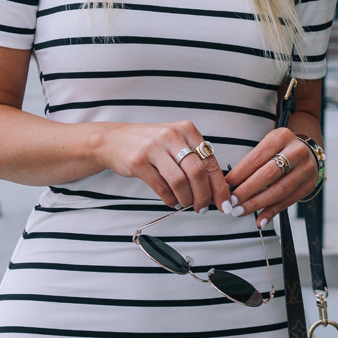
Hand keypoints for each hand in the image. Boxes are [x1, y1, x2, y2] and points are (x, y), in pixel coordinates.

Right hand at [97, 120, 232, 212]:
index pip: (210, 161)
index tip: (224, 202)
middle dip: (204, 196)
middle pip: (197, 172)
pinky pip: (161, 187)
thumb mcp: (175, 141)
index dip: (219, 186)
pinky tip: (172, 201)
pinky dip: (170, 199)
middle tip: (203, 208)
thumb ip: (195, 159)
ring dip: (186, 199)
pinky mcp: (139, 161)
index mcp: (186, 129)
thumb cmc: (150, 143)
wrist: (113, 140)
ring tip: (186, 204)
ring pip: (180, 181)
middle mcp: (171, 136)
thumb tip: (216, 188)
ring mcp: (154, 148)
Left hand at [225, 128, 318, 226]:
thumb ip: (252, 162)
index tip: (226, 185)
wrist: (308, 150)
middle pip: (268, 174)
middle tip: (232, 201)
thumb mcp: (268, 146)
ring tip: (241, 211)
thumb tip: (230, 184)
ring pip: (279, 190)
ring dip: (258, 203)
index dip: (240, 173)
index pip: (256, 158)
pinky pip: (288, 201)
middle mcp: (296, 151)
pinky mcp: (309, 185)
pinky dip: (272, 212)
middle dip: (248, 190)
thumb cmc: (281, 149)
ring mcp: (305, 169)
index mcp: (281, 137)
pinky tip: (260, 219)